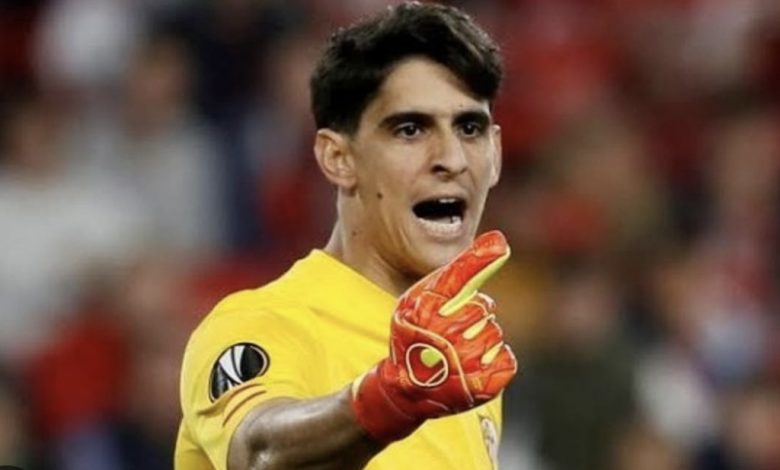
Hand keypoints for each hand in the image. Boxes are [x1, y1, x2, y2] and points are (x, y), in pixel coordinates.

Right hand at [350, 231, 517, 442]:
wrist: (406, 385)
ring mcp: (464, 366)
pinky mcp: (482, 386)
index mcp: (426, 311)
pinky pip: (506, 360)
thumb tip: (502, 240)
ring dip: (483, 339)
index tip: (500, 252)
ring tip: (460, 350)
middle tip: (452, 329)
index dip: (482, 278)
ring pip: (494, 336)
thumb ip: (465, 268)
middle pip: (483, 312)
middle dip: (474, 317)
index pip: (470, 291)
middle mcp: (444, 339)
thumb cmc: (418, 329)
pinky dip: (496, 360)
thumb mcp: (430, 294)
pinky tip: (474, 365)